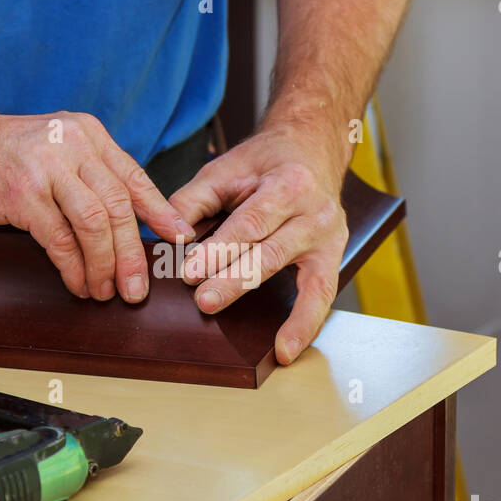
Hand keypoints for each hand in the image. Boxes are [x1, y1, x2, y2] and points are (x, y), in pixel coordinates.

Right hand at [0, 109, 195, 300]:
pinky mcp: (21, 194)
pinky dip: (73, 267)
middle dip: (132, 254)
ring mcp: (47, 169)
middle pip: (119, 207)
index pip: (135, 179)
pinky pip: (59, 239)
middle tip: (137, 288)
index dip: (161, 213)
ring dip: (104, 266)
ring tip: (106, 292)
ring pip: (94, 225)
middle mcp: (73, 147)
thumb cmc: (11, 155)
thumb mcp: (61, 149)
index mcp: (90, 136)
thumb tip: (136, 225)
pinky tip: (79, 283)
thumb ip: (95, 176)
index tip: (180, 239)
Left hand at [170, 124, 348, 364]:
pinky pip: (322, 297)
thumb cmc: (265, 163)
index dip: (220, 249)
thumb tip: (167, 237)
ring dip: (269, 307)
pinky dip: (305, 325)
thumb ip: (193, 200)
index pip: (250, 222)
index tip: (189, 272)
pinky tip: (285, 350)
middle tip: (203, 300)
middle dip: (235, 279)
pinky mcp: (333, 257)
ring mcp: (329, 237)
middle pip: (272, 252)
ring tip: (244, 327)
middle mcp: (316, 212)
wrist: (311, 150)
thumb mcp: (226, 168)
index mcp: (289, 184)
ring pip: (298, 279)